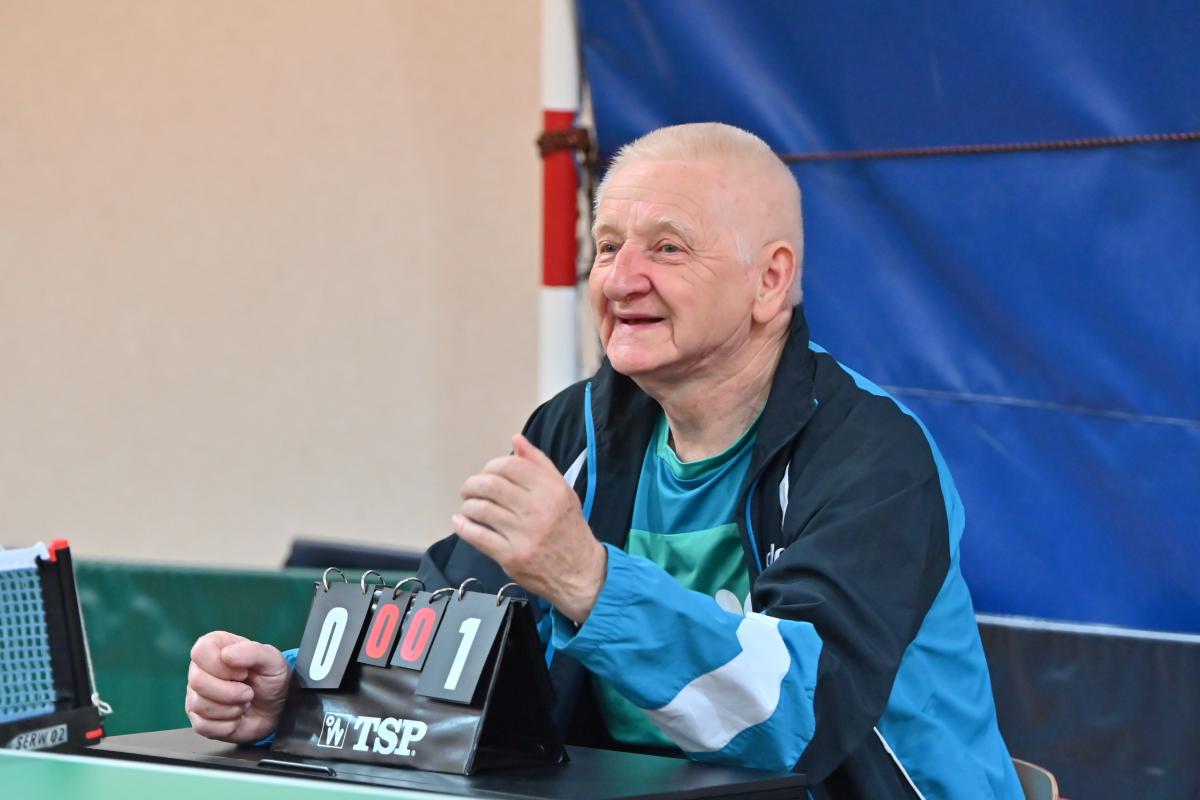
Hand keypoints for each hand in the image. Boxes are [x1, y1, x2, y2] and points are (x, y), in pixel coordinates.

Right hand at [185, 631, 290, 742]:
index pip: (201, 652)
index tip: (244, 672)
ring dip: (232, 708)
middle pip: (197, 681)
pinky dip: (227, 725)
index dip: (222, 666)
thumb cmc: (271, 678)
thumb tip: (226, 655)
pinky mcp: (199, 721)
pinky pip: (203, 726)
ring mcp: (196, 697)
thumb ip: (253, 651)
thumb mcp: (272, 659)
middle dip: (230, 691)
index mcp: (214, 647)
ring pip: (200, 705)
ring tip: (244, 703)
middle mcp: (199, 671)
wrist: (277, 708)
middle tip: (248, 692)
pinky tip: (237, 717)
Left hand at [452, 433, 606, 622]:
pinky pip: (478, 536)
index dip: (492, 466)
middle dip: (473, 484)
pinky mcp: (511, 556)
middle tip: (469, 489)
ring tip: (468, 506)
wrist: (579, 572)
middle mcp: (538, 510)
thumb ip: (539, 464)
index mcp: (551, 490)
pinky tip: (459, 522)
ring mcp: (523, 534)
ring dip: (468, 505)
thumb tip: (516, 439)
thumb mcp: (562, 491)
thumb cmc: (568, 528)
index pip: (511, 466)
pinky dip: (463, 526)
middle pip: (491, 486)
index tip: (487, 473)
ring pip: (481, 509)